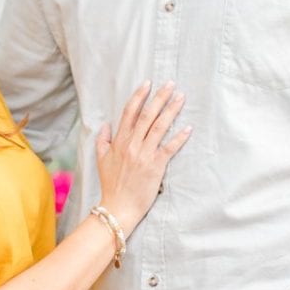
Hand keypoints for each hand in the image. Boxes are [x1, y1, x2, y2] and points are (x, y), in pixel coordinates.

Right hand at [94, 81, 189, 231]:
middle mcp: (132, 145)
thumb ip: (103, 140)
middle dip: (159, 97)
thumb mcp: (101, 160)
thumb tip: (106, 125)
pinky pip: (169, 148)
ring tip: (181, 98)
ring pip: (159, 127)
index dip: (139, 97)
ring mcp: (144, 155)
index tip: (148, 84)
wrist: (118, 206)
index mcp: (119, 141)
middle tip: (170, 84)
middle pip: (147, 115)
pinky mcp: (156, 166)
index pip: (129, 113)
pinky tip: (188, 128)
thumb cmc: (111, 185)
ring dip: (171, 111)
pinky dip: (179, 138)